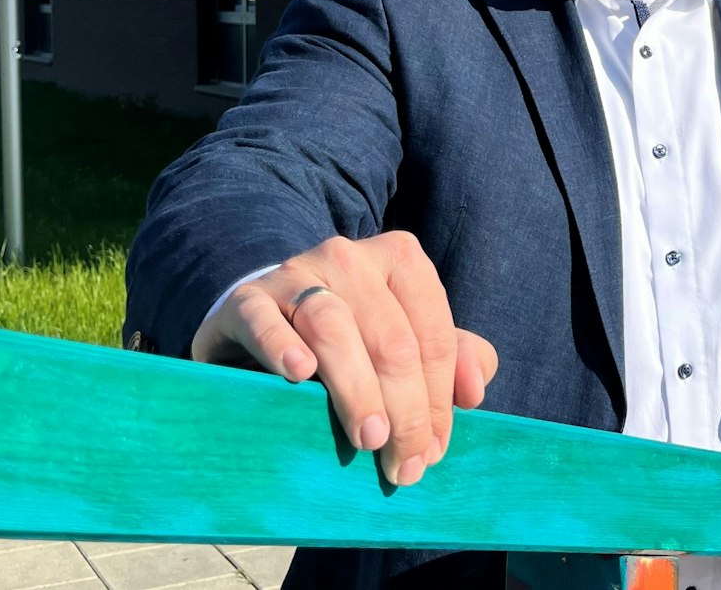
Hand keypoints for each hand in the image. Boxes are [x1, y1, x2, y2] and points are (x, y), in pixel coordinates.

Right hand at [189, 231, 499, 486]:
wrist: (263, 319)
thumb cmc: (350, 336)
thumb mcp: (407, 339)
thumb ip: (452, 358)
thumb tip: (473, 393)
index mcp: (400, 261)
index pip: (433, 334)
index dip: (439, 398)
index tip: (434, 451)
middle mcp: (350, 258)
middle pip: (390, 339)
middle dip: (404, 408)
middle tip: (403, 463)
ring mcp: (295, 273)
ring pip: (334, 328)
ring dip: (356, 390)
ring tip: (368, 438)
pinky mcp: (247, 299)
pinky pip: (265, 320)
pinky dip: (282, 346)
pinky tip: (298, 374)